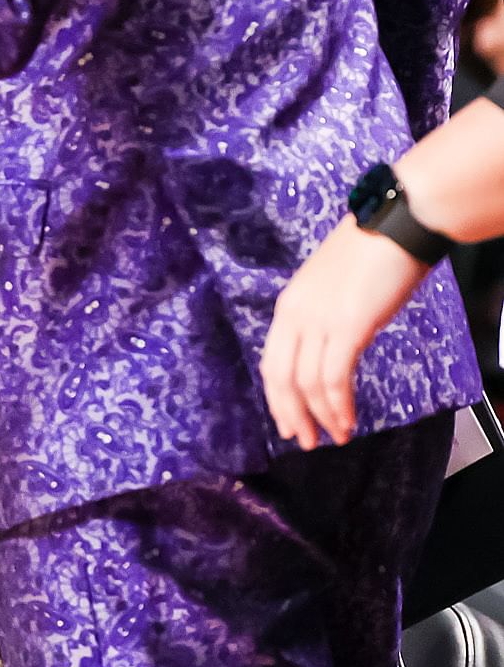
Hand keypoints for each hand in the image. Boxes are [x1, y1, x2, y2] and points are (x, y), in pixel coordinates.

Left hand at [262, 217, 430, 448]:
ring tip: (335, 437)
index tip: (287, 420)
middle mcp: (296, 314)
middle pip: (280, 377)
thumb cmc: (371, 252)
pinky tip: (346, 420)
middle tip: (304, 441)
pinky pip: (334, 377)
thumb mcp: (333, 288)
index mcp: (288, 305)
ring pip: (307, 383)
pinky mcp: (349, 326)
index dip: (277, 396)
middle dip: (291, 414)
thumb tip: (333, 347)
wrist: (395, 225)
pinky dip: (338, 404)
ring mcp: (320, 320)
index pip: (271, 360)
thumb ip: (325, 317)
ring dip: (321, 416)